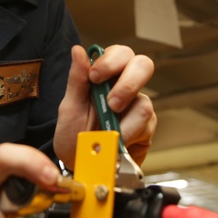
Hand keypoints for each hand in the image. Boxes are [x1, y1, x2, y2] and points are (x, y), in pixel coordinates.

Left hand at [53, 44, 156, 170]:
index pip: (120, 54)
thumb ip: (77, 80)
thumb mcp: (70, 108)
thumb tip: (78, 50)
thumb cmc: (74, 136)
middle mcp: (126, 87)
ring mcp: (138, 106)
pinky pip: (146, 127)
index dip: (111, 61)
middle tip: (111, 104)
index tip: (94, 77)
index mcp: (106, 76)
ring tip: (106, 134)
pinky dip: (127, 137)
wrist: (82, 167)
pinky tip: (116, 143)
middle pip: (144, 66)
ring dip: (123, 122)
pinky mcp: (147, 128)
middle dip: (128, 84)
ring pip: (144, 103)